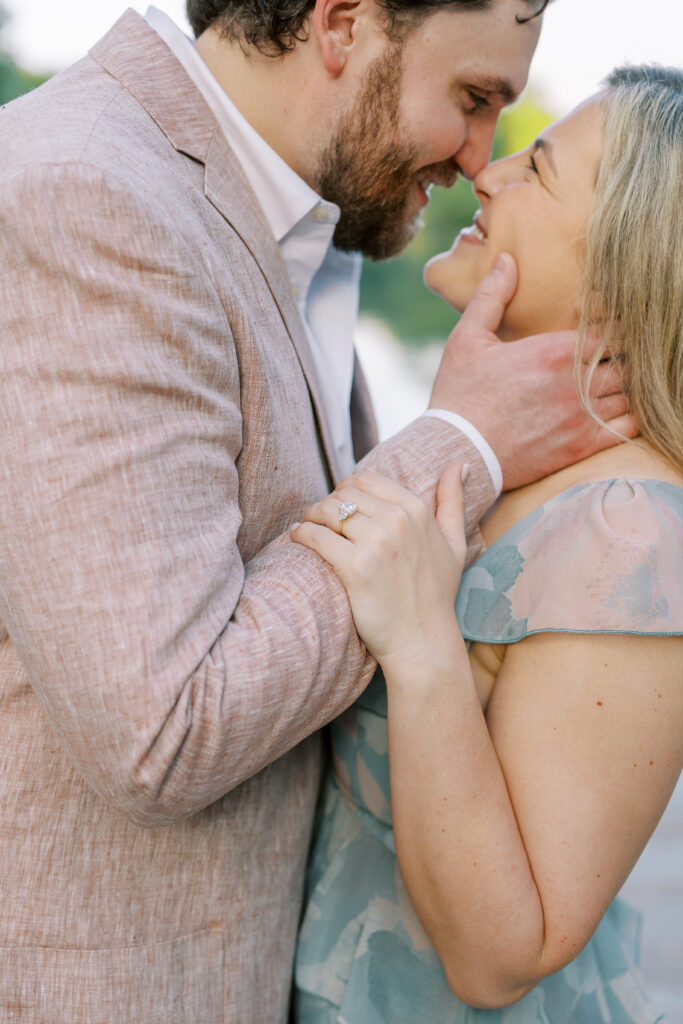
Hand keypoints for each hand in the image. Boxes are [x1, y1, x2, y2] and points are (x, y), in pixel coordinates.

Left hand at [290, 467, 466, 667]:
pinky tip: (298, 539)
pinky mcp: (354, 567)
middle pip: (344, 494)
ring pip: (326, 511)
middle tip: (319, 520)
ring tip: (306, 528)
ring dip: (310, 517)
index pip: (367, 479)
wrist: (423, 641)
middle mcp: (397, 521)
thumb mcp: (455, 543)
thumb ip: (453, 500)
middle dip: (327, 504)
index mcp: (416, 510)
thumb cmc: (436, 595)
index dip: (347, 490)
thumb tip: (460, 464)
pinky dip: (301, 534)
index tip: (340, 508)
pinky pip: (315, 536)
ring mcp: (376, 543)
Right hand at [429, 253, 637, 490]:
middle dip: (622, 357)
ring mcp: (582, 417)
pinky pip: (628, 427)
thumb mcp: (467, 338)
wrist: (456, 451)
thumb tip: (507, 259)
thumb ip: (492, 296)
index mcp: (553, 351)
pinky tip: (612, 411)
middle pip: (629, 361)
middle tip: (608, 358)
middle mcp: (575, 383)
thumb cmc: (459, 394)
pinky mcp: (581, 447)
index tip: (602, 331)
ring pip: (632, 393)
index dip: (614, 327)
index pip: (613, 329)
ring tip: (611, 384)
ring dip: (626, 386)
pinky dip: (629, 416)